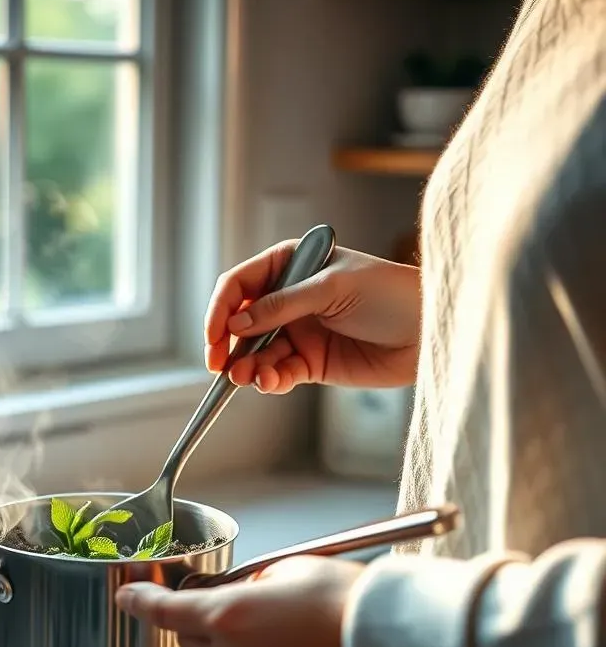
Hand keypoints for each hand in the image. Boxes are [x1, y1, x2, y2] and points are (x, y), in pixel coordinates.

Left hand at [116, 557, 364, 646]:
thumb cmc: (350, 602)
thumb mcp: (290, 568)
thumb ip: (251, 583)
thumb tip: (241, 593)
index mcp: (228, 615)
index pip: (165, 612)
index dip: (141, 603)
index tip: (128, 598)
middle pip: (193, 643)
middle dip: (205, 625)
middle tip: (242, 609)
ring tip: (291, 639)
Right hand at [204, 242, 420, 391]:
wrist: (431, 331)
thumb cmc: (391, 294)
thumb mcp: (333, 289)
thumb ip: (282, 305)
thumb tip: (237, 323)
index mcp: (293, 265)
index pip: (241, 284)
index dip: (221, 308)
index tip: (214, 333)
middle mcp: (290, 298)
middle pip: (240, 322)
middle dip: (227, 344)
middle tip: (218, 364)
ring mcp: (299, 332)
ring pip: (257, 352)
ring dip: (247, 366)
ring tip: (246, 378)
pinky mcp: (311, 363)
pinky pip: (279, 372)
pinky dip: (270, 379)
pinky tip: (270, 381)